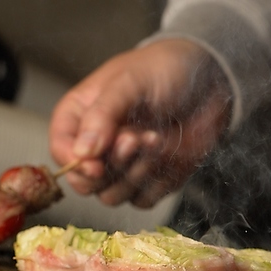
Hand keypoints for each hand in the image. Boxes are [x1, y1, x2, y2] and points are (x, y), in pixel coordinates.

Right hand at [49, 38, 231, 207]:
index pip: (61, 151)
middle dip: (111, 167)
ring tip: (156, 137)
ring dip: (135, 173)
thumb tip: (82, 153)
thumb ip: (102, 115)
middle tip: (134, 139)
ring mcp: (124, 166)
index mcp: (79, 117)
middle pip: (84, 183)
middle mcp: (98, 146)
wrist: (209, 79)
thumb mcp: (128, 82)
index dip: (75, 164)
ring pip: (112, 196)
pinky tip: (169, 151)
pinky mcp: (151, 179)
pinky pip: (143, 200)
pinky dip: (156, 182)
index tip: (95, 165)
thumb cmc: (162, 70)